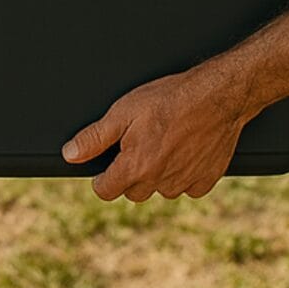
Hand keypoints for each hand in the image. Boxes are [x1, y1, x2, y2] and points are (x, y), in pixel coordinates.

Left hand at [61, 69, 245, 202]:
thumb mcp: (124, 111)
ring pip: (160, 189)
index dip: (100, 178)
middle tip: (138, 144)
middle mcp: (160, 182)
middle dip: (130, 174)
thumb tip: (70, 154)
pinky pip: (187, 187)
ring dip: (157, 174)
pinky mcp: (207, 181)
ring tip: (164, 142)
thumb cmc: (170, 98)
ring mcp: (185, 183)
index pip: (105, 190)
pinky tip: (185, 150)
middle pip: (133, 192)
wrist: (217, 95)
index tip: (105, 167)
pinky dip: (183, 174)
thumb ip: (94, 137)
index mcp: (136, 167)